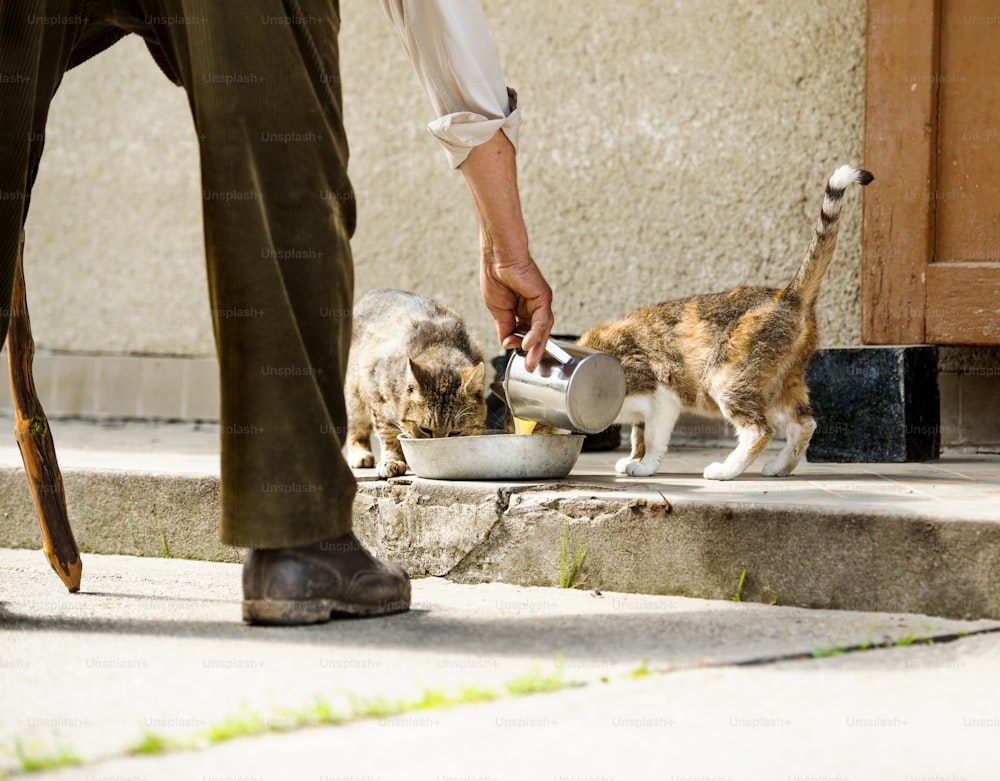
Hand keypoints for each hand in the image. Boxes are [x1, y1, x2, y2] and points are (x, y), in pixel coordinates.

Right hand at [481, 250, 552, 371]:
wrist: (497, 257)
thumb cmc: (495, 277)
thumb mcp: (497, 310)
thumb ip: (504, 327)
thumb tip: (506, 344)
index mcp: (521, 311)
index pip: (524, 333)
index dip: (518, 344)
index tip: (509, 348)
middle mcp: (533, 308)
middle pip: (537, 335)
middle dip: (534, 353)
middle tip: (531, 368)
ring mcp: (540, 303)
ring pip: (542, 330)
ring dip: (537, 347)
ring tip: (531, 361)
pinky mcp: (543, 298)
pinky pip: (542, 321)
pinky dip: (536, 333)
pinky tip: (528, 344)